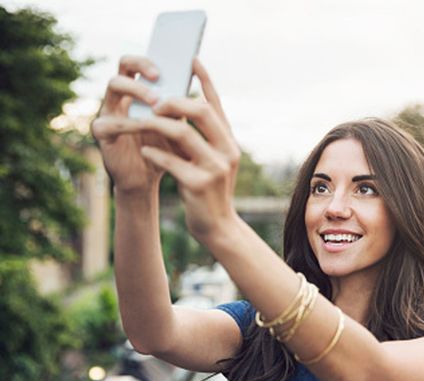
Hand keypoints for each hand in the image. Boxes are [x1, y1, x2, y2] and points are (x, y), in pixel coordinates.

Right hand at [91, 55, 175, 192]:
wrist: (147, 179)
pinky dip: (131, 122)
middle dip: (141, 65)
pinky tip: (146, 124)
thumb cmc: (163, 149)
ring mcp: (108, 111)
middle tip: (158, 75)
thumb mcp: (176, 125)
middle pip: (124, 65)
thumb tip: (201, 86)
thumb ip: (181, 107)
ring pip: (114, 84)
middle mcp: (120, 97)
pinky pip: (112, 120)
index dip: (154, 59)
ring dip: (137, 89)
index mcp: (138, 92)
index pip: (140, 63)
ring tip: (156, 101)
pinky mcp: (101, 131)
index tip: (171, 64)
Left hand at [100, 59, 240, 238]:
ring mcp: (214, 168)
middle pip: (201, 112)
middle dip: (175, 101)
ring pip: (183, 133)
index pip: (217, 104)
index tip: (192, 59)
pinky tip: (145, 150)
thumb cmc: (209, 192)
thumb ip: (201, 139)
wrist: (219, 228)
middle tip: (155, 100)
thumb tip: (177, 112)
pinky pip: (171, 161)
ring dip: (158, 124)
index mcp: (229, 142)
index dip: (205, 80)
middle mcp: (227, 151)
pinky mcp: (198, 185)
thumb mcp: (212, 162)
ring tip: (144, 122)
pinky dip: (155, 153)